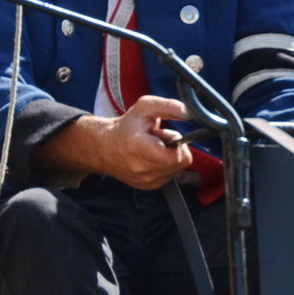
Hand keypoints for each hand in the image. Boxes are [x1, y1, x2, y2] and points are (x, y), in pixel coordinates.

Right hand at [37, 96, 193, 189]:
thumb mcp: (145, 107)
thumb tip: (188, 113)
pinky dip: (166, 167)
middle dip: (174, 149)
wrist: (105, 147)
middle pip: (180, 163)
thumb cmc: (126, 127)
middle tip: (159, 140)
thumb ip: (168, 107)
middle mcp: (142, 169)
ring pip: (177, 171)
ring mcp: (146, 181)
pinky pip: (170, 177)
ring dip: (170, 158)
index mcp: (140, 148)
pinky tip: (153, 158)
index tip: (166, 135)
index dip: (178, 144)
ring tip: (155, 148)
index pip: (178, 157)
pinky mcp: (148, 187)